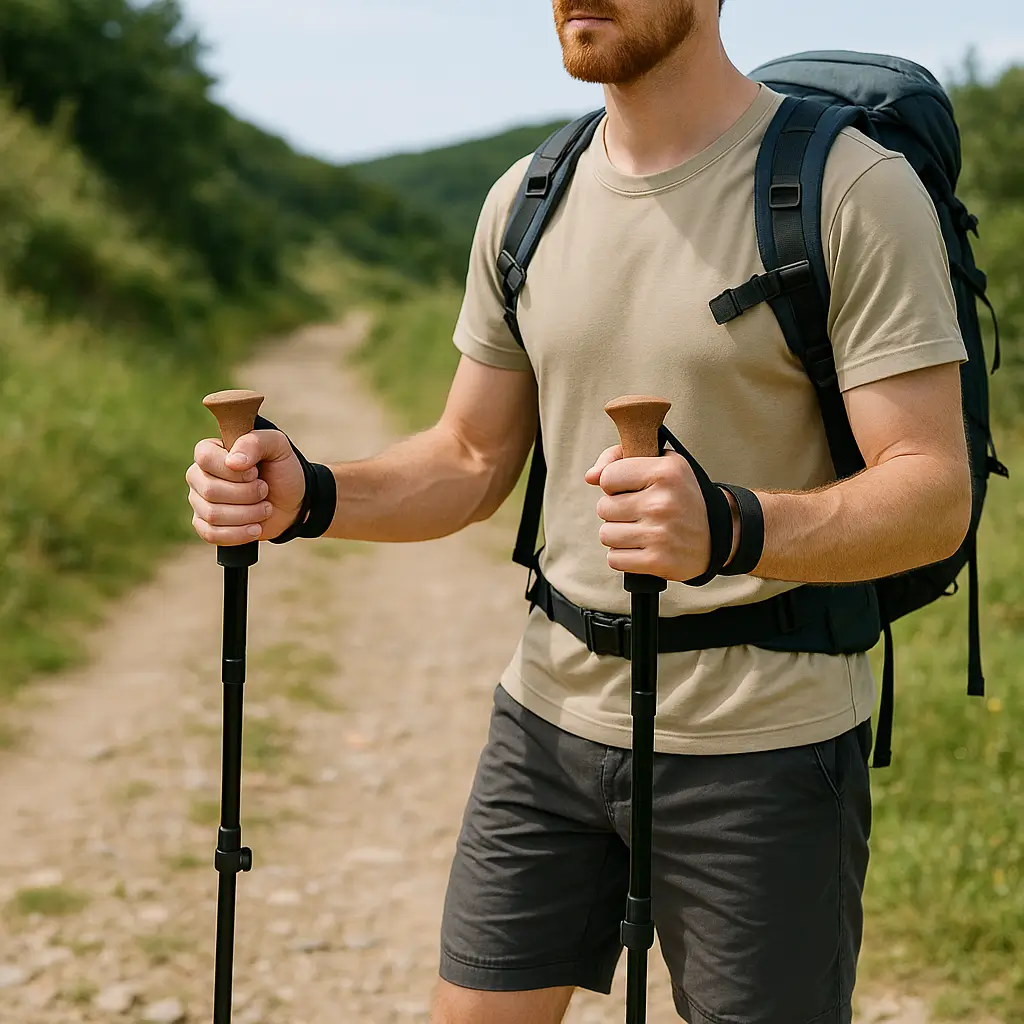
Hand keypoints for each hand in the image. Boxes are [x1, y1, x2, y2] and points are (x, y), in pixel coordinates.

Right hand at [186, 429, 305, 545]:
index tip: (255, 472)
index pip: (205, 458)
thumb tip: (233, 462)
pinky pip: (211, 534)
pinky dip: (239, 534)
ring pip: (213, 515)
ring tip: (265, 508)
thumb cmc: (281, 470)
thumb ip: (255, 443)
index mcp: (210, 451)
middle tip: (265, 490)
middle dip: (248, 494)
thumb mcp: (276, 446)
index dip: (234, 470)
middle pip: (210, 490)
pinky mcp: (206, 526)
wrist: (292, 502)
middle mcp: (199, 475)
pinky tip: (256, 527)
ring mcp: (199, 502)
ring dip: (248, 514)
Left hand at [585, 445, 713, 581]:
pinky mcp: (657, 561)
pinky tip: (642, 548)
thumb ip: (619, 457)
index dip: (615, 484)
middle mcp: (663, 502)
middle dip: (616, 511)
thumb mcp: (662, 463)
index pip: (608, 477)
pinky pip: (614, 559)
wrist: (717, 536)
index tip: (632, 488)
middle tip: (639, 512)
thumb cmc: (681, 496)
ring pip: (606, 534)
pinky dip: (624, 556)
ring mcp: (660, 534)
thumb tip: (590, 476)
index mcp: (665, 472)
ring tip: (640, 530)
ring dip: (618, 535)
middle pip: (603, 508)